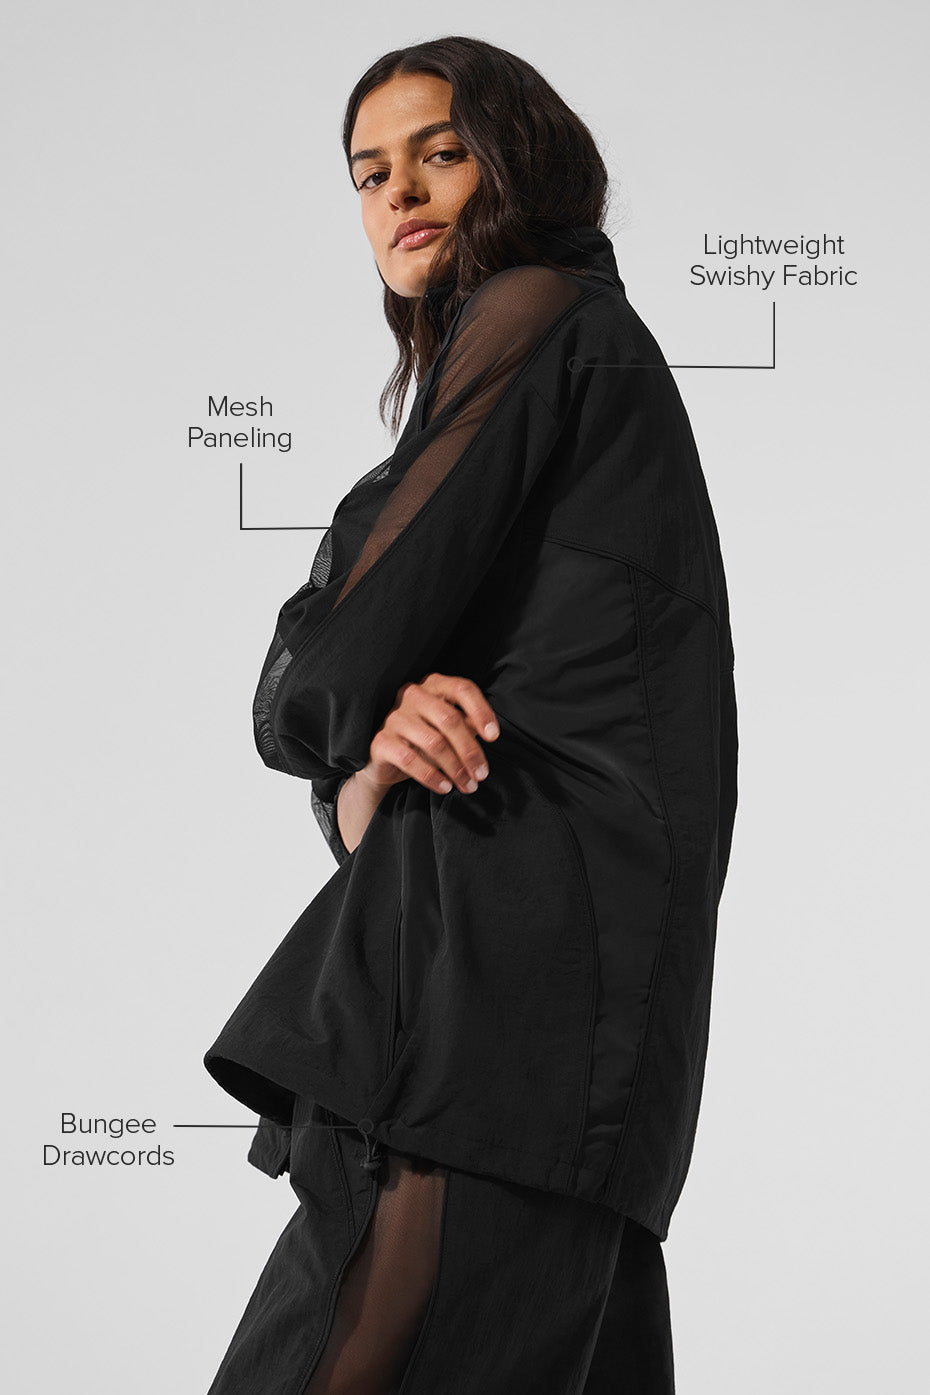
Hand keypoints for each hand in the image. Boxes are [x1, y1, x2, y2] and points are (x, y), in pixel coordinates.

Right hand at [357, 673, 499, 797]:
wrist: (384, 762)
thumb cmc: (422, 740)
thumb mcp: (447, 730)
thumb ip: (466, 725)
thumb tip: (488, 733)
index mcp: (433, 685)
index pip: (462, 689)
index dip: (481, 711)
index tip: (493, 737)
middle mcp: (412, 695)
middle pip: (450, 719)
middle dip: (470, 750)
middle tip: (482, 774)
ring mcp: (394, 717)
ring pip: (434, 742)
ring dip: (455, 768)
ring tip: (467, 785)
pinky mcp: (382, 741)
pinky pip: (411, 760)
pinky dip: (432, 776)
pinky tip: (444, 787)